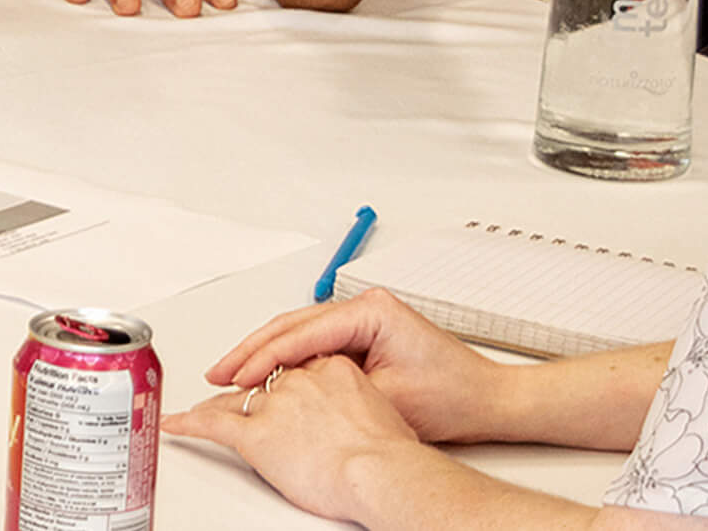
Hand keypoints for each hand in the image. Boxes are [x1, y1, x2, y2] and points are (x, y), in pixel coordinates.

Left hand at [162, 353, 432, 523]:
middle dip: (251, 387)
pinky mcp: (255, 433)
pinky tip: (177, 423)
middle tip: (239, 392)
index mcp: (332, 370)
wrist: (380, 471)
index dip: (285, 376)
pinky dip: (190, 423)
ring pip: (237, 399)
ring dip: (219, 403)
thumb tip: (361, 419)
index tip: (281, 383)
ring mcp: (274, 405)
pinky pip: (212, 423)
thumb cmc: (390, 455)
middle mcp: (298, 381)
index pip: (299, 364)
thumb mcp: (385, 413)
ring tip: (205, 406)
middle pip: (265, 379)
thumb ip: (362, 405)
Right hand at [199, 289, 507, 443]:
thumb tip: (287, 393)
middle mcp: (363, 305)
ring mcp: (362, 318)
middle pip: (291, 324)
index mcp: (371, 310)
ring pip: (297, 331)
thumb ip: (332, 388)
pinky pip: (312, 343)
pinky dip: (286, 359)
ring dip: (264, 354)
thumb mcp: (385, 398)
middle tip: (219, 373)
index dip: (263, 358)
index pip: (301, 332)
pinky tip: (266, 375)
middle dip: (252, 351)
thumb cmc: (453, 397)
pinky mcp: (362, 335)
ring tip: (232, 374)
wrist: (488, 401)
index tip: (237, 378)